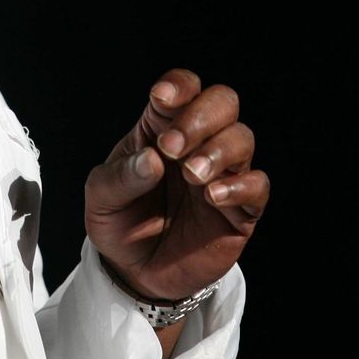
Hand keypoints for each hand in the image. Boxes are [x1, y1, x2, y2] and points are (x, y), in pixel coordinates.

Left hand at [85, 68, 268, 301]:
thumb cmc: (118, 223)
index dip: (179, 85)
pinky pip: (258, 186)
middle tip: (171, 147)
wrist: (134, 273)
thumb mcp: (101, 196)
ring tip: (191, 175)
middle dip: (200, 116)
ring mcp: (222, 174)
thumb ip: (122, 175)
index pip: (184, 87)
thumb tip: (152, 159)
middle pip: (223, 101)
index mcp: (161, 127)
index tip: (160, 99)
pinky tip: (211, 197)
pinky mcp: (240, 211)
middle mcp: (197, 143)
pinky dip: (239, 185)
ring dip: (218, 149)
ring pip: (242, 138)